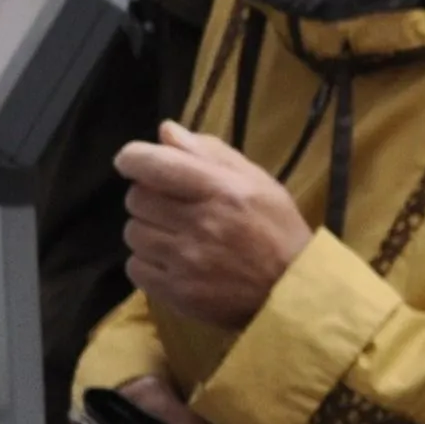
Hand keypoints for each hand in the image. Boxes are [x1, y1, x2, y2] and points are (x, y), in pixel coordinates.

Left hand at [117, 128, 314, 334]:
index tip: (133, 162)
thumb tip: (165, 131)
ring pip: (133, 233)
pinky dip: (148, 262)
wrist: (291, 292)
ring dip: (149, 230)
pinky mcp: (176, 292)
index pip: (154, 164)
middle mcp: (200, 223)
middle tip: (172, 206)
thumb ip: (211, 153)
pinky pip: (135, 267)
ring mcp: (185, 261)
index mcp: (221, 190)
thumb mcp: (258, 182)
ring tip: (176, 237)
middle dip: (149, 197)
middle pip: (137, 198)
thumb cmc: (277, 230)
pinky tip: (173, 262)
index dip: (133, 158)